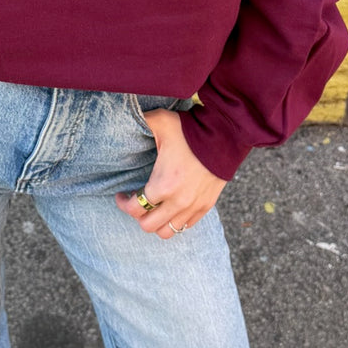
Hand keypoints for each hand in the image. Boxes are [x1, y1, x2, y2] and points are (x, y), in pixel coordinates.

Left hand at [115, 109, 227, 238]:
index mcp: (163, 184)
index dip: (123, 204)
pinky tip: (171, 205)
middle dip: (138, 215)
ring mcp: (193, 206)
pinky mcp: (206, 206)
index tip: (122, 195)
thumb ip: (140, 120)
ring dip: (157, 222)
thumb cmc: (190, 130)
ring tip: (154, 207)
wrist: (225, 136)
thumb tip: (125, 115)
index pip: (135, 209)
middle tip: (137, 201)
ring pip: (167, 231)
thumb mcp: (161, 121)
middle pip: (149, 226)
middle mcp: (178, 201)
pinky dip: (175, 220)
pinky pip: (186, 226)